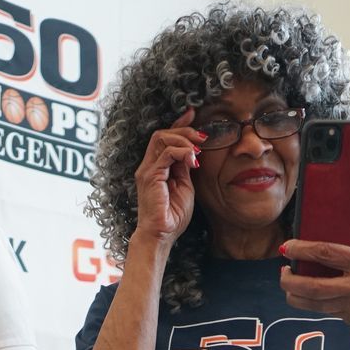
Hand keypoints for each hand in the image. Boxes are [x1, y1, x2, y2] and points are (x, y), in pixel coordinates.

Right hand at [132, 108, 202, 247]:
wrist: (161, 235)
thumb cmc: (172, 216)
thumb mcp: (185, 186)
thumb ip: (184, 168)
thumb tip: (192, 152)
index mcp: (155, 167)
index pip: (164, 138)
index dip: (178, 124)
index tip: (192, 114)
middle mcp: (147, 166)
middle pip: (162, 133)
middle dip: (184, 130)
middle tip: (203, 137)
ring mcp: (147, 170)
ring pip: (162, 138)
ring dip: (184, 139)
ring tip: (198, 150)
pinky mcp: (150, 176)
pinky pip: (167, 153)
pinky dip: (183, 152)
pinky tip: (193, 161)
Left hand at [280, 173, 349, 336]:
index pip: (328, 254)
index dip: (303, 250)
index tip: (287, 247)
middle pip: (315, 286)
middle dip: (290, 280)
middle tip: (282, 269)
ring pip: (313, 303)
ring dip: (293, 294)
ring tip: (286, 280)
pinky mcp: (349, 317)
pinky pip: (321, 311)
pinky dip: (306, 303)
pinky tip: (298, 293)